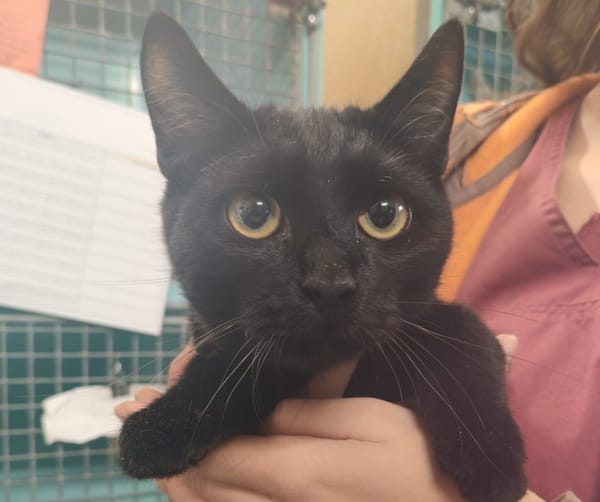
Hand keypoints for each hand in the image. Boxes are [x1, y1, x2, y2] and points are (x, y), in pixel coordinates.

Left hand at [115, 335, 538, 501]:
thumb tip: (264, 409)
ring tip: (145, 442)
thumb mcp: (373, 422)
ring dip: (170, 472)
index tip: (153, 390)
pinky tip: (186, 485)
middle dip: (165, 439)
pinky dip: (197, 500)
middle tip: (132, 409)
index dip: (185, 415)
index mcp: (294, 471)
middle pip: (200, 479)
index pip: (217, 447)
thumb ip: (313, 414)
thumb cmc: (417, 464)